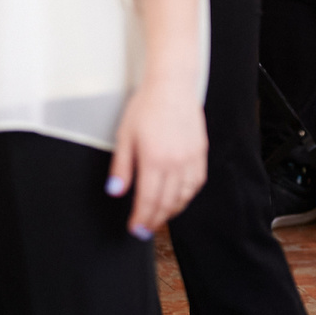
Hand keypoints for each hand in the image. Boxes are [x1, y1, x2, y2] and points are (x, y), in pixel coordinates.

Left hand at [106, 81, 207, 237]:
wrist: (172, 85)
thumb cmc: (146, 106)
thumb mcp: (125, 136)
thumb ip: (121, 167)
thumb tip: (115, 191)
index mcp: (154, 160)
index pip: (149, 201)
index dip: (141, 219)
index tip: (135, 228)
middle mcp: (176, 163)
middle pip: (167, 203)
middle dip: (154, 220)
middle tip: (144, 229)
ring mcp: (190, 158)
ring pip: (184, 196)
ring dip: (171, 211)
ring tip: (160, 216)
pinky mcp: (200, 152)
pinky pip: (196, 183)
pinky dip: (187, 196)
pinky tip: (178, 197)